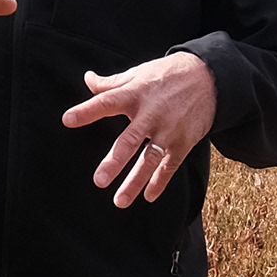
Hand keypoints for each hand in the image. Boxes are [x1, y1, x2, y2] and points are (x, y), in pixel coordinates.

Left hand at [60, 52, 217, 207]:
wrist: (209, 78)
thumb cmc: (166, 76)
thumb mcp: (138, 74)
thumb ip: (111, 83)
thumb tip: (87, 79)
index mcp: (134, 94)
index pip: (106, 102)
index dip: (87, 111)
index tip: (67, 120)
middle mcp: (150, 114)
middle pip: (130, 140)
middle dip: (115, 161)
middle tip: (99, 180)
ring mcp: (168, 130)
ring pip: (150, 159)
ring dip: (135, 182)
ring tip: (119, 201)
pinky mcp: (183, 142)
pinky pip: (169, 166)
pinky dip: (160, 182)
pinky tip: (148, 196)